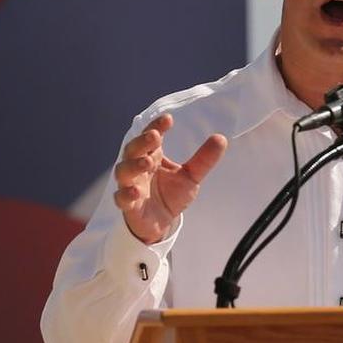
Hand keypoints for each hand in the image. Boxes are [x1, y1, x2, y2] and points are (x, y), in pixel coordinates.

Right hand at [113, 114, 227, 243]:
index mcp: (152, 156)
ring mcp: (131, 185)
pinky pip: (121, 198)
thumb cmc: (171, 194)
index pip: (151, 135)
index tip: (168, 119)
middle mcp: (138, 167)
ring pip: (124, 171)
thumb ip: (204, 159)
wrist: (161, 223)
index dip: (156, 126)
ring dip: (133, 165)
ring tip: (147, 163)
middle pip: (133, 149)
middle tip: (155, 136)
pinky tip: (136, 192)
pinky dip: (126, 194)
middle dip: (142, 142)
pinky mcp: (128, 205)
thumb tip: (221, 138)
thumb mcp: (191, 176)